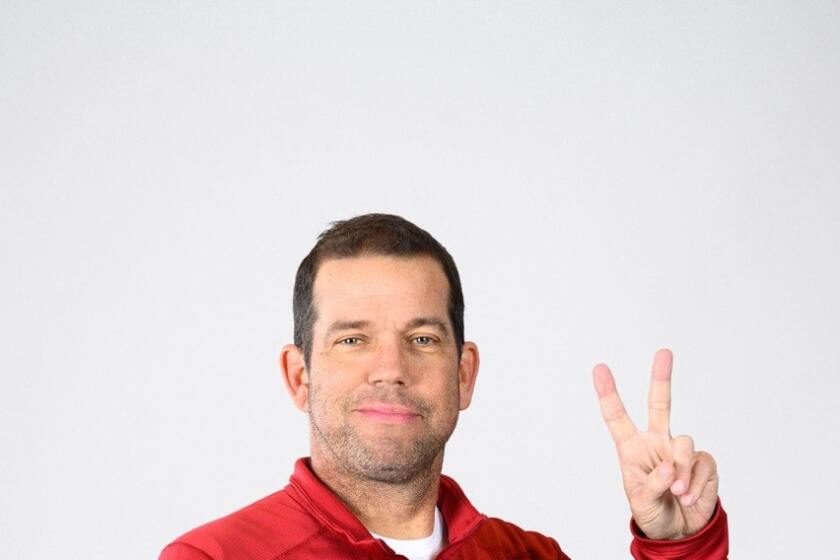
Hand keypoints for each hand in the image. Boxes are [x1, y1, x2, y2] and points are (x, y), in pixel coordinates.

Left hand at [592, 348, 718, 539]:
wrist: (679, 533)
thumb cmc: (652, 512)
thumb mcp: (641, 502)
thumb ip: (652, 484)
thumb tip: (669, 467)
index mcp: (631, 448)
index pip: (617, 417)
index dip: (608, 394)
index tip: (599, 368)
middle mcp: (656, 442)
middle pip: (660, 404)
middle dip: (662, 377)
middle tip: (664, 352)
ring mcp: (680, 450)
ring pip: (684, 442)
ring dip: (681, 470)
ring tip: (677, 493)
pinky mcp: (703, 462)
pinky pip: (702, 463)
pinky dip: (696, 484)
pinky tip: (689, 498)